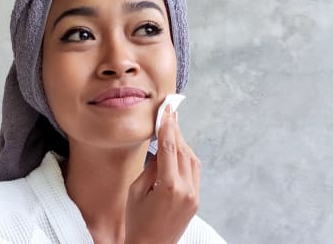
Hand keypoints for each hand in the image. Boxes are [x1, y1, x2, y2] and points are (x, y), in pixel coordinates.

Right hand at [125, 105, 200, 243]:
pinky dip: (187, 157)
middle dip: (176, 130)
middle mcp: (187, 190)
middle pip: (183, 150)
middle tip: (170, 113)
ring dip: (182, 142)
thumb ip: (151, 168)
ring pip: (192, 159)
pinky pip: (194, 171)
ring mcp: (194, 196)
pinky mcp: (196, 200)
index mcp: (169, 187)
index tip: (166, 110)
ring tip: (172, 128)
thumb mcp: (136, 191)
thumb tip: (161, 150)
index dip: (167, 126)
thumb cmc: (137, 221)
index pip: (170, 148)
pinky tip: (179, 149)